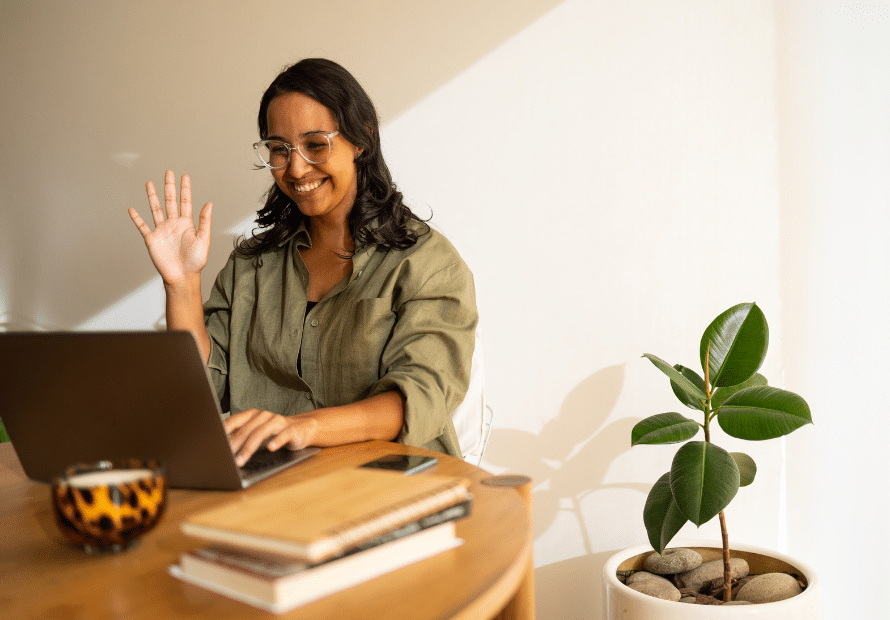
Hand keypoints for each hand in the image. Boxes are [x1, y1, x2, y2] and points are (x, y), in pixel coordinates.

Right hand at [128, 170, 211, 285]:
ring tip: (149, 183)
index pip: (185, 202)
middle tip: (168, 172)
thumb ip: (204, 221)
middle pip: (170, 201)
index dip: (185, 189)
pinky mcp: (151, 239)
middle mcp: (173, 224)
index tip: (184, 176)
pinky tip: (132, 209)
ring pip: (155, 209)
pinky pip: (142, 226)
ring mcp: (162, 230)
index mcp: (187, 224)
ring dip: (152, 196)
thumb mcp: (203, 239)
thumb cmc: (195, 261)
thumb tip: (209, 203)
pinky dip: (136, 218)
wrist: (182, 276)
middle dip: (169, 186)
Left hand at [224, 409, 315, 466]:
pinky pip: (284, 435)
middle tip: (225, 458)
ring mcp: (279, 421)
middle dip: (234, 445)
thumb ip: (241, 436)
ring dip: (249, 448)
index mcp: (253, 415)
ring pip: (261, 433)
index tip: (214, 443)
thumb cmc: (275, 433)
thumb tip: (219, 447)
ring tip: (241, 460)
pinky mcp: (293, 429)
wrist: (303, 429)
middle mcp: (264, 416)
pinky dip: (277, 441)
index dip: (223, 431)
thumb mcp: (256, 433)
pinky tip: (271, 448)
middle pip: (246, 430)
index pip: (235, 421)